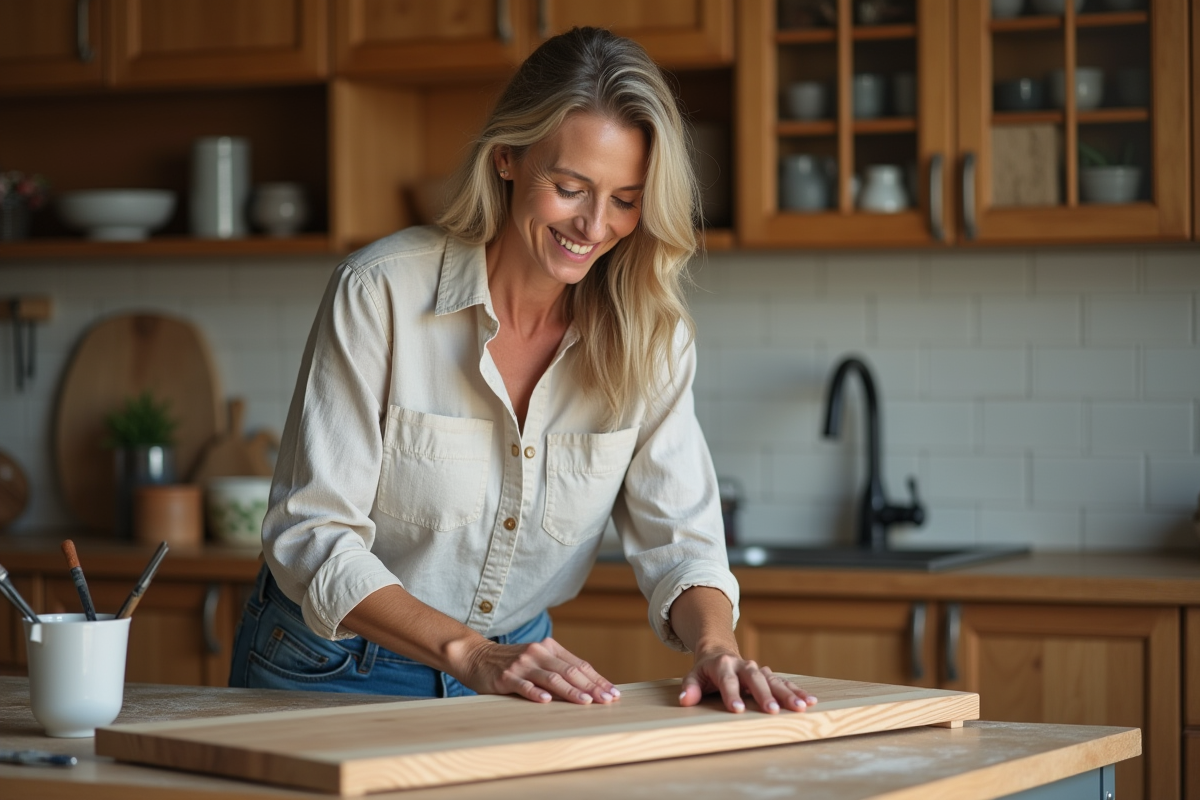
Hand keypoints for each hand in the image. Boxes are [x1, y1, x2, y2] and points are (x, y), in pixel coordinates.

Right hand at [460, 636, 619, 704]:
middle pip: (570, 671)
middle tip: (607, 700)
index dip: (598, 679)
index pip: (580, 665)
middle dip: (591, 687)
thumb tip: (589, 688)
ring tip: (586, 702)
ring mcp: (522, 664)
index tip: (613, 693)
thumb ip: (559, 669)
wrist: (476, 656)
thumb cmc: (512, 663)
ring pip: (551, 678)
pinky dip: (536, 693)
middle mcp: (538, 653)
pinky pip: (523, 685)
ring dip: (571, 691)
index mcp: (550, 648)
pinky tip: (547, 701)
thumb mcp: (538, 660)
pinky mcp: (506, 676)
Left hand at [679, 652, 817, 713]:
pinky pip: (785, 682)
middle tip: (772, 711)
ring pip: (774, 680)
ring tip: (801, 707)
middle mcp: (744, 665)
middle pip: (755, 679)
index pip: (727, 681)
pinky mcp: (769, 675)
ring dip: (788, 693)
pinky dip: (798, 691)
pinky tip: (810, 701)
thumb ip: (690, 687)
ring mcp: (758, 669)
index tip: (738, 709)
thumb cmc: (706, 670)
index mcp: (723, 665)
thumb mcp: (694, 675)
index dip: (732, 694)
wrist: (720, 652)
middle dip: (764, 695)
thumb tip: (684, 701)